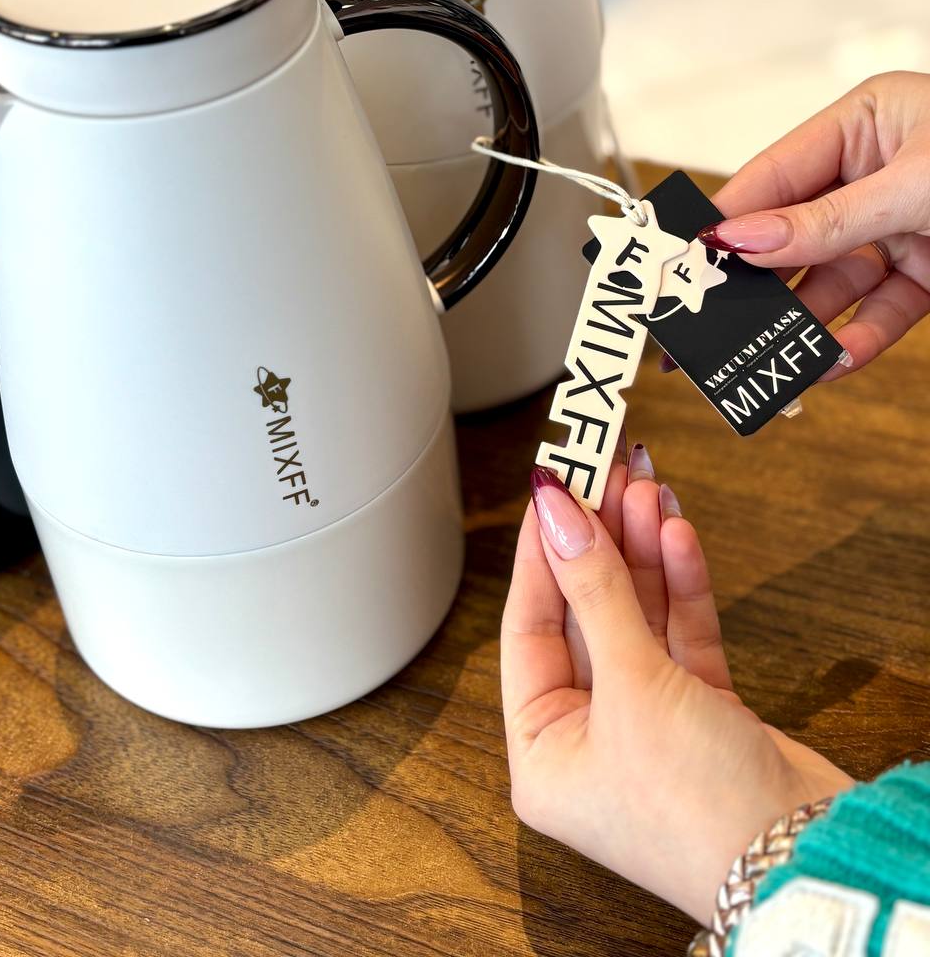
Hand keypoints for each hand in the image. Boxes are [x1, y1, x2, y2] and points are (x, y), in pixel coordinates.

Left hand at [501, 449, 852, 923]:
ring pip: (635, 616)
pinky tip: (675, 534)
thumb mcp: (630, 687)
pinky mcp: (703, 712)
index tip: (551, 490)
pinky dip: (679, 585)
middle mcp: (590, 736)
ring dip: (639, 551)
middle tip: (604, 472)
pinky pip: (680, 635)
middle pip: (584, 614)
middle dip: (598, 541)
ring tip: (643, 486)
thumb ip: (594, 591)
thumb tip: (558, 514)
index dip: (541, 553)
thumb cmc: (697, 809)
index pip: (527, 627)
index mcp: (543, 752)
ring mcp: (649, 722)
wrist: (804, 859)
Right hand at [702, 71, 929, 379]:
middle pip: (791, 238)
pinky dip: (857, 340)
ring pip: (830, 283)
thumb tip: (743, 239)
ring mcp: (900, 226)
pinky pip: (879, 312)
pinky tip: (833, 360)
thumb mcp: (919, 185)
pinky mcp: (929, 273)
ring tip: (770, 358)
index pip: (769, 177)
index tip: (683, 266)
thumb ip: (828, 219)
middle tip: (707, 330)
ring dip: (801, 325)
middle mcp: (874, 174)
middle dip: (754, 287)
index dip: (724, 223)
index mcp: (863, 124)